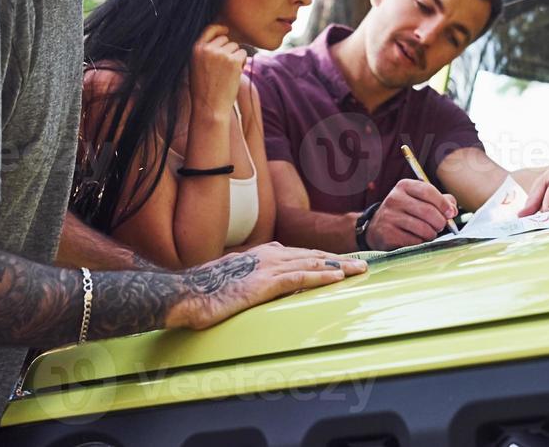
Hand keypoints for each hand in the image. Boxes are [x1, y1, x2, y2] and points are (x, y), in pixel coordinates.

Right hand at [163, 242, 366, 329]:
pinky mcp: (264, 283)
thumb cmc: (206, 291)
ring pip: (312, 264)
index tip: (342, 262)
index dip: (324, 258)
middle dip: (339, 260)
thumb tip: (267, 283)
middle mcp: (269, 256)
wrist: (186, 294)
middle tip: (362, 264)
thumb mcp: (235, 279)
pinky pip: (300, 278)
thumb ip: (254, 277)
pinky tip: (337, 279)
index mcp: (262, 254)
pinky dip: (321, 277)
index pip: (301, 254)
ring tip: (359, 270)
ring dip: (339, 267)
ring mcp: (267, 268)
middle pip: (313, 256)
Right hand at [189, 25, 246, 123]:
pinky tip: (234, 74)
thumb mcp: (196, 66)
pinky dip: (242, 62)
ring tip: (227, 74)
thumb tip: (221, 38)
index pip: (210, 29)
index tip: (226, 30)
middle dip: (228, 50)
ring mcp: (220, 54)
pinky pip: (243, 53)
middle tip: (224, 68)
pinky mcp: (233, 61)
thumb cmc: (203, 90)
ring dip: (235, 57)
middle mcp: (207, 49)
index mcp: (195, 49)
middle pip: (225, 39)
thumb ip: (205, 51)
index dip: (220, 29)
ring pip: (236, 47)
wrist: (209, 107)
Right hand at [366, 179, 458, 249]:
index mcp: (404, 186)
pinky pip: (414, 241)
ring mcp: (389, 216)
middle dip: (440, 222)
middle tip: (441, 226)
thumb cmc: (405, 213)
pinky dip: (421, 243)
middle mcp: (394, 199)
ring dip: (432, 234)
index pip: (428, 191)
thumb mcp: (419, 200)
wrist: (378, 228)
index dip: (443, 204)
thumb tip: (452, 210)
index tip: (451, 213)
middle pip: (428, 211)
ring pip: (423, 228)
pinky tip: (417, 239)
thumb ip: (440, 201)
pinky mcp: (387, 234)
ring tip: (430, 233)